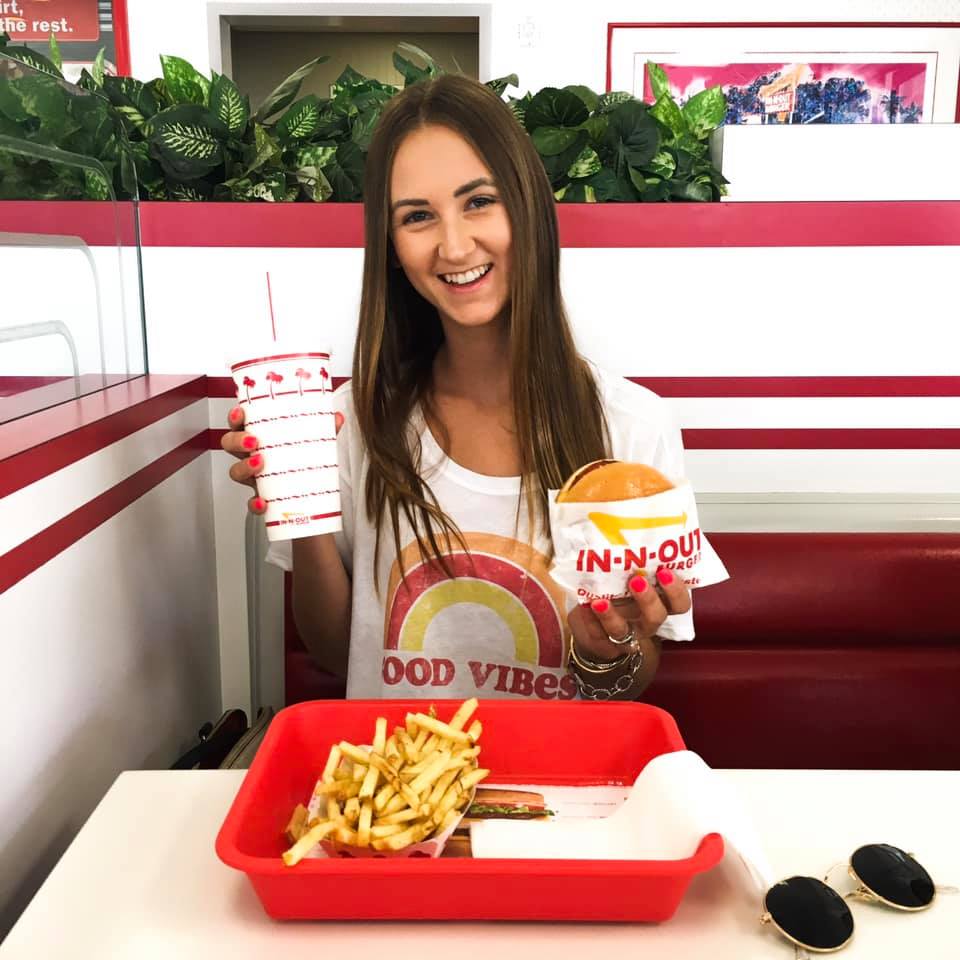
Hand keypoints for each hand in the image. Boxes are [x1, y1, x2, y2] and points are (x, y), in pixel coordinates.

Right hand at [220, 405, 343, 514]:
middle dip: (237, 440)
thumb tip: (337, 417)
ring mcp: (254, 477)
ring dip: (243, 467)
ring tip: (259, 464)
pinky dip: (255, 503)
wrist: (312, 497)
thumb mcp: (316, 444)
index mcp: (261, 438)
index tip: (241, 414)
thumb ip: (326, 430)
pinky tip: (263, 502)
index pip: (241, 423)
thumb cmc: (303, 463)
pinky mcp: (261, 498)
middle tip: (253, 442)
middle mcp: (252, 455)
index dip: (236, 417)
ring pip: (236, 471)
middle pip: (230, 444)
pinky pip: (251, 502)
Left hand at [567, 570, 691, 663]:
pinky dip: (590, 619)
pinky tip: (584, 604)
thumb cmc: (618, 591)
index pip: (679, 604)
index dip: (676, 591)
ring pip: (624, 631)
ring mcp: (625, 634)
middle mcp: (645, 621)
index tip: (665, 571)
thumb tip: (626, 526)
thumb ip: (634, 561)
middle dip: (648, 599)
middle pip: (657, 617)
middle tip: (636, 580)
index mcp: (659, 604)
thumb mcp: (629, 576)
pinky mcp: (602, 642)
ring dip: (612, 616)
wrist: (594, 620)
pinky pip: (597, 634)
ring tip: (601, 601)